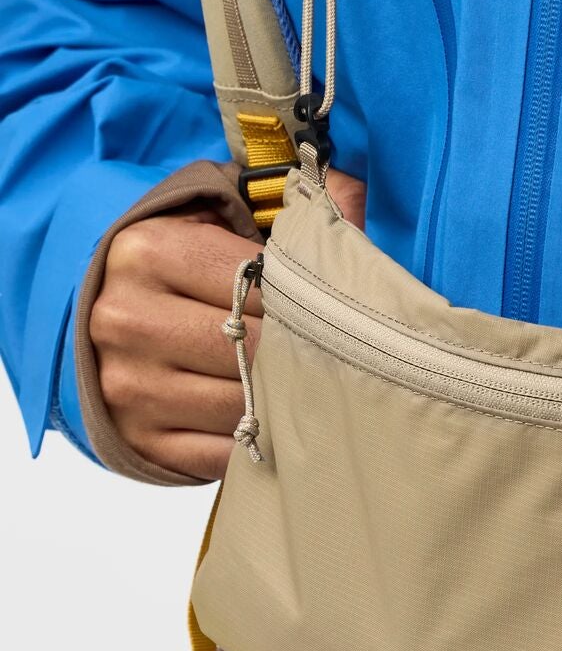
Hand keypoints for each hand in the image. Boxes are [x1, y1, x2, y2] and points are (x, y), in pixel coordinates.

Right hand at [91, 168, 364, 480]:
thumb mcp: (228, 219)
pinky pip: (219, 452)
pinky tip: (281, 425)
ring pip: (240, 405)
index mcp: (151, 251)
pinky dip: (260, 444)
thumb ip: (299, 208)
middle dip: (302, 353)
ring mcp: (125, 384)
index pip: (258, 283)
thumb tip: (361, 198)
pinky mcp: (134, 438)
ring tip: (318, 388)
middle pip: (251, 348)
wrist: (110, 316)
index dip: (307, 298)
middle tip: (345, 354)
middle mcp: (127, 318)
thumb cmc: (189, 265)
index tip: (340, 306)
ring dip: (286, 402)